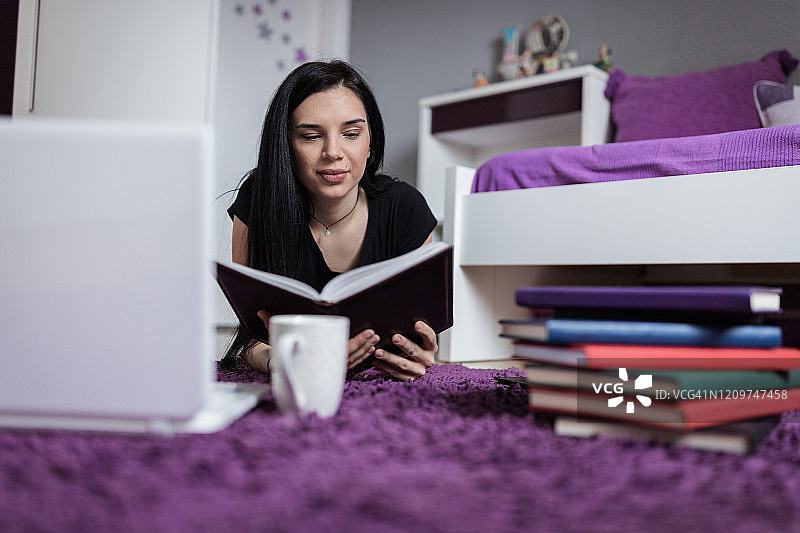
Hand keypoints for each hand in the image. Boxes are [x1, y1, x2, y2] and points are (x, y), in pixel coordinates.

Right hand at [258, 311, 378, 372]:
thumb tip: (262, 312)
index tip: (368, 334)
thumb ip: (272, 325)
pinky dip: (361, 359)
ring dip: (366, 351)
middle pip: (351, 355)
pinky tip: (369, 351)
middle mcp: (324, 368)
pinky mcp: (332, 374)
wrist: (278, 371)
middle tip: (375, 334)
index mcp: (316, 360)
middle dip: (365, 344)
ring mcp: (330, 373)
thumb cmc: (281, 353)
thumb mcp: (276, 340)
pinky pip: (350, 367)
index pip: (342, 351)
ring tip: (375, 340)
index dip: (357, 343)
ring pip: (353, 362)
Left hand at [372, 321, 436, 380]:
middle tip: (394, 338)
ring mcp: (418, 370)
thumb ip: (411, 331)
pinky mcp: (409, 379)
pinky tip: (376, 361)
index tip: (416, 324)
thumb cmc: (414, 347)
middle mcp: (427, 360)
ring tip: (378, 352)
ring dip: (390, 357)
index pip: (430, 337)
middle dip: (404, 344)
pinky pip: (396, 373)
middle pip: (415, 351)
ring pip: (403, 364)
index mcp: (431, 347)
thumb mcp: (417, 339)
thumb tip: (396, 319)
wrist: (415, 366)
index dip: (424, 331)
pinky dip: (384, 367)